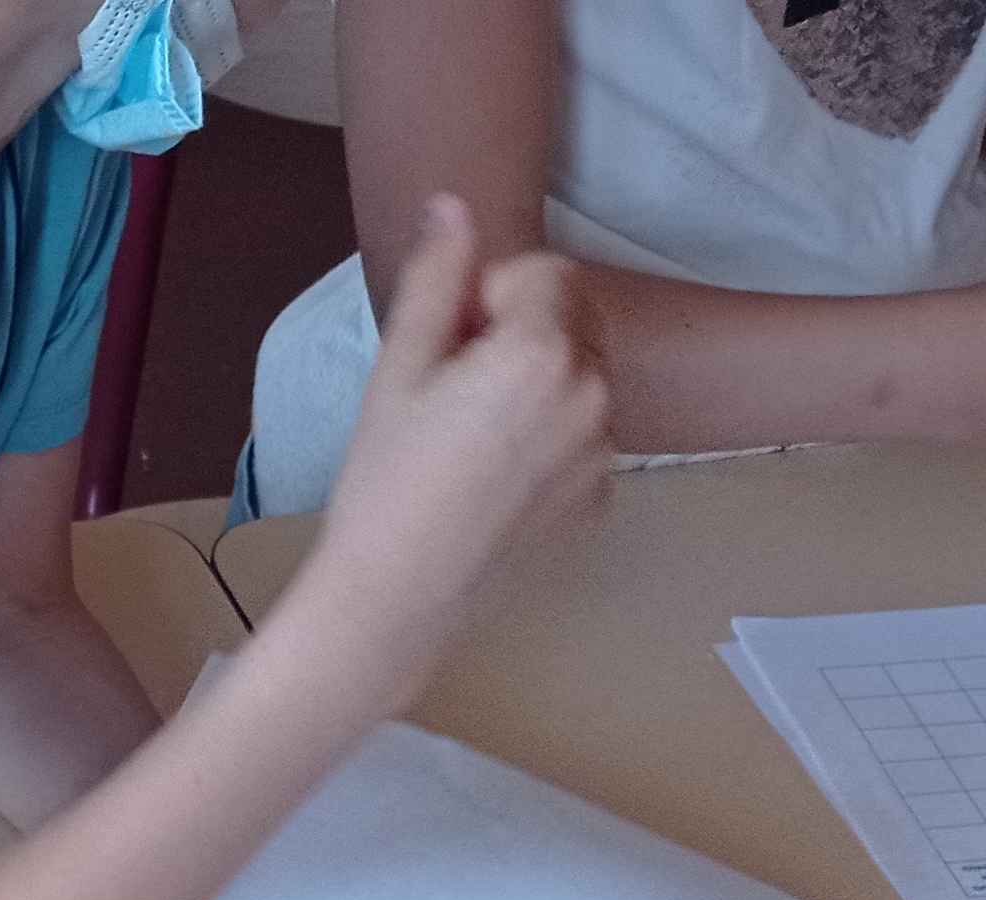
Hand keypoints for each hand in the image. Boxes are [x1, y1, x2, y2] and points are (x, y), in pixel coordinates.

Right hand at [288, 195, 609, 671]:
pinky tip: (492, 486)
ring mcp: (604, 455)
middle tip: (456, 395)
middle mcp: (592, 395)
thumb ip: (436, 279)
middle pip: (575, 320)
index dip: (490, 300)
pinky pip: (583, 442)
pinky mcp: (601, 502)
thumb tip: (454, 207)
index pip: (544, 273)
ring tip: (471, 446)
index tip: (448, 349)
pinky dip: (550, 447)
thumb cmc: (382, 488)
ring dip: (539, 389)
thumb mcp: (398, 371)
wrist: (394, 606)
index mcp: (542, 351)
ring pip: (581, 381)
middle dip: (524, 336)